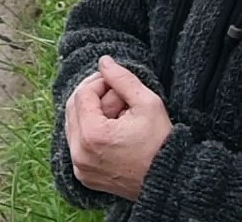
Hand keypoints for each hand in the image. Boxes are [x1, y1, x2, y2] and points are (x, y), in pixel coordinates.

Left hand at [65, 55, 172, 201]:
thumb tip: (103, 61)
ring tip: (119, 114)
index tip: (116, 81)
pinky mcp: (84, 175)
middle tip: (117, 95)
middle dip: (94, 96)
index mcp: (92, 136)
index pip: (83, 94)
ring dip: (92, 114)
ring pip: (74, 125)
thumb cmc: (160, 142)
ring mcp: (80, 167)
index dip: (99, 81)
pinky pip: (77, 144)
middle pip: (73, 109)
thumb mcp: (147, 103)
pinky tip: (113, 130)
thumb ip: (122, 78)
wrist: (168, 180)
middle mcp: (79, 154)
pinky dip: (90, 132)